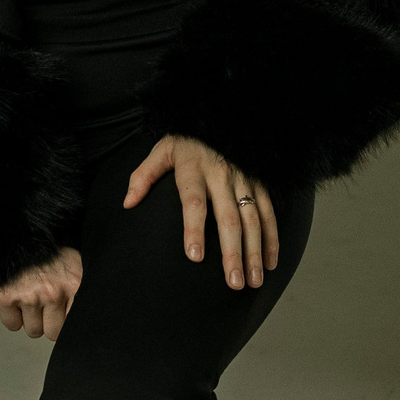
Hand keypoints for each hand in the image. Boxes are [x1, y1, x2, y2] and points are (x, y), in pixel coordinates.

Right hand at [0, 244, 82, 341]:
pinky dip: (13, 316)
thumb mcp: (74, 260)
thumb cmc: (48, 242)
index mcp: (74, 284)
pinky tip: (17, 300)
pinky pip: (12, 324)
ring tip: (31, 297)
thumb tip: (79, 310)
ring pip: (34, 330)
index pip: (74, 324)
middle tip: (46, 304)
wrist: (19, 224)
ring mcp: (29, 295)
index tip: (63, 312)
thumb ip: (76, 286)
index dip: (67, 318)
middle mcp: (53, 292)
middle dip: (49, 320)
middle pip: (53, 332)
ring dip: (31, 318)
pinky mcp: (6, 296)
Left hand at [122, 137, 277, 289]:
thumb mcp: (162, 150)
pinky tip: (270, 263)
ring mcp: (244, 179)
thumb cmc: (187, 140)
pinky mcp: (260, 182)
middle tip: (233, 283)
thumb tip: (128, 203)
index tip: (194, 257)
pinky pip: (269, 213)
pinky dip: (272, 239)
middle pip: (228, 218)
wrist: (220, 116)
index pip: (194, 202)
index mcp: (194, 169)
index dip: (194, 229)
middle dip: (232, 253)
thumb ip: (144, 176)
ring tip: (253, 281)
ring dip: (255, 252)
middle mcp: (222, 175)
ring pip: (252, 220)